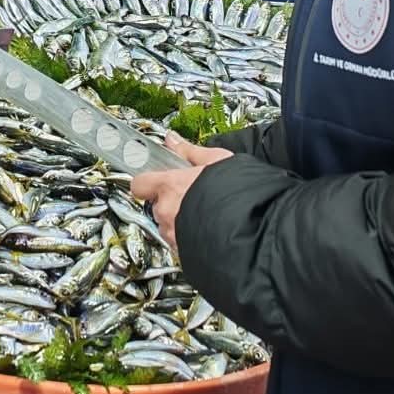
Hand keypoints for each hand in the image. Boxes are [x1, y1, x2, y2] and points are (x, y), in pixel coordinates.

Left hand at [130, 132, 232, 252]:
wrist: (253, 229)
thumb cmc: (236, 194)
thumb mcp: (216, 161)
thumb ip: (189, 151)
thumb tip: (172, 139)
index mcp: (169, 186)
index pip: (140, 183)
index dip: (149, 180)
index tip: (160, 178)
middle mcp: (165, 211)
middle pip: (156, 205)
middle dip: (170, 201)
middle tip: (192, 194)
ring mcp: (173, 235)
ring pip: (168, 226)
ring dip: (180, 220)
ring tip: (205, 213)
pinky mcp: (183, 253)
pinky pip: (180, 243)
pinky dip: (189, 237)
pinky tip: (209, 228)